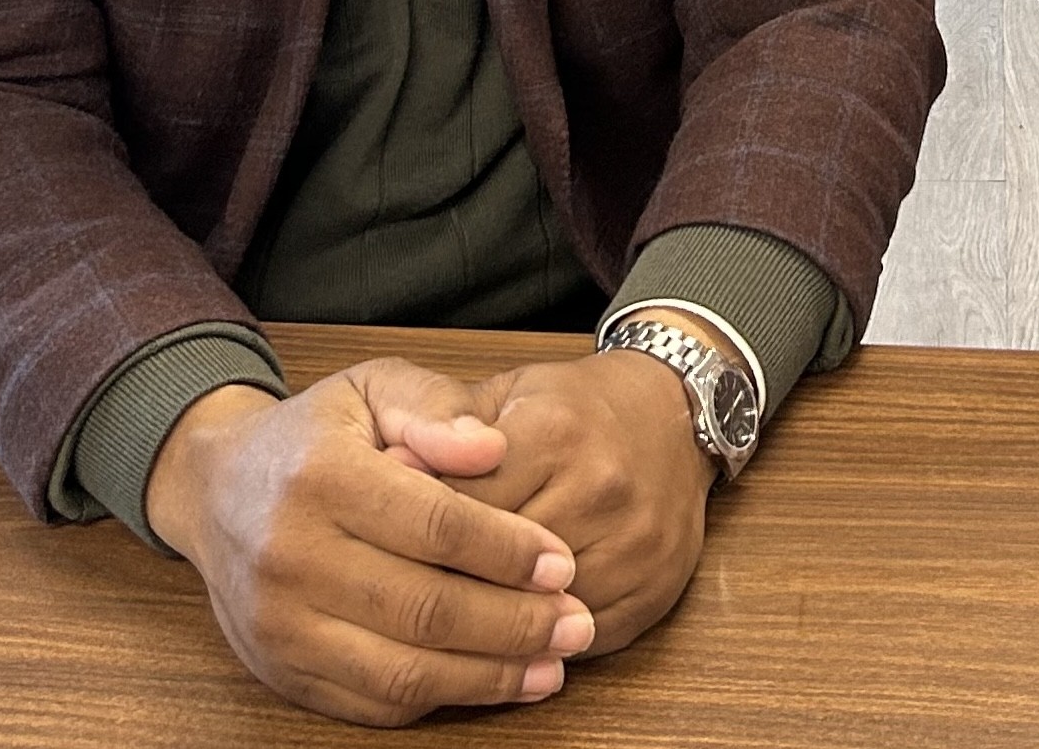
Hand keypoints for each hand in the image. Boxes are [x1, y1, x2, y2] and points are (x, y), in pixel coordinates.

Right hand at [143, 365, 587, 723]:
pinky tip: (490, 682)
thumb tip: (493, 447)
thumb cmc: (313, 434)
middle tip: (578, 622)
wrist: (215, 489)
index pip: (433, 524)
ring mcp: (281, 625)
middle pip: (424, 608)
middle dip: (513, 623)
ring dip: (487, 677)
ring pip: (401, 671)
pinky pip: (371, 702)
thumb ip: (435, 408)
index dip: (506, 549)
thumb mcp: (371, 389)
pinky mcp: (280, 672)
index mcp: (320, 477)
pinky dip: (439, 699)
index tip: (564, 561)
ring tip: (552, 667)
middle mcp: (291, 557)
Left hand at [382, 350, 714, 659]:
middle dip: (438, 589)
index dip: (407, 531)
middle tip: (387, 607)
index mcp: (553, 432)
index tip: (367, 548)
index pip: (460, 503)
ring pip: (536, 614)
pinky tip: (501, 645)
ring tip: (437, 635)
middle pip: (495, 568)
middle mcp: (599, 488)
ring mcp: (632, 546)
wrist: (671, 417)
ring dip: (486, 631)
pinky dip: (537, 647)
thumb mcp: (508, 392)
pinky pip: (578, 640)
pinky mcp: (652, 590)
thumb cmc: (575, 408)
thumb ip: (446, 424)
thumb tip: (385, 468)